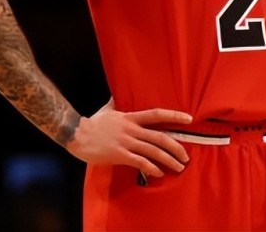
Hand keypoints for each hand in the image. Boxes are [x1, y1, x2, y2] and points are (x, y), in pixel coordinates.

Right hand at [68, 98, 192, 177]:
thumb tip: (117, 93)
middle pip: (160, 137)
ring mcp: (126, 142)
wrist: (76, 134)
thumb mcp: (107, 109)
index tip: (189, 119)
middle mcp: (131, 129)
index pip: (157, 114)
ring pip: (153, 151)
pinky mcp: (119, 155)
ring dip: (168, 160)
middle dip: (176, 147)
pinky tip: (159, 173)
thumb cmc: (92, 123)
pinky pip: (140, 162)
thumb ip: (116, 103)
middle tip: (186, 156)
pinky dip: (152, 168)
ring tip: (178, 167)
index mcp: (131, 117)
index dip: (174, 116)